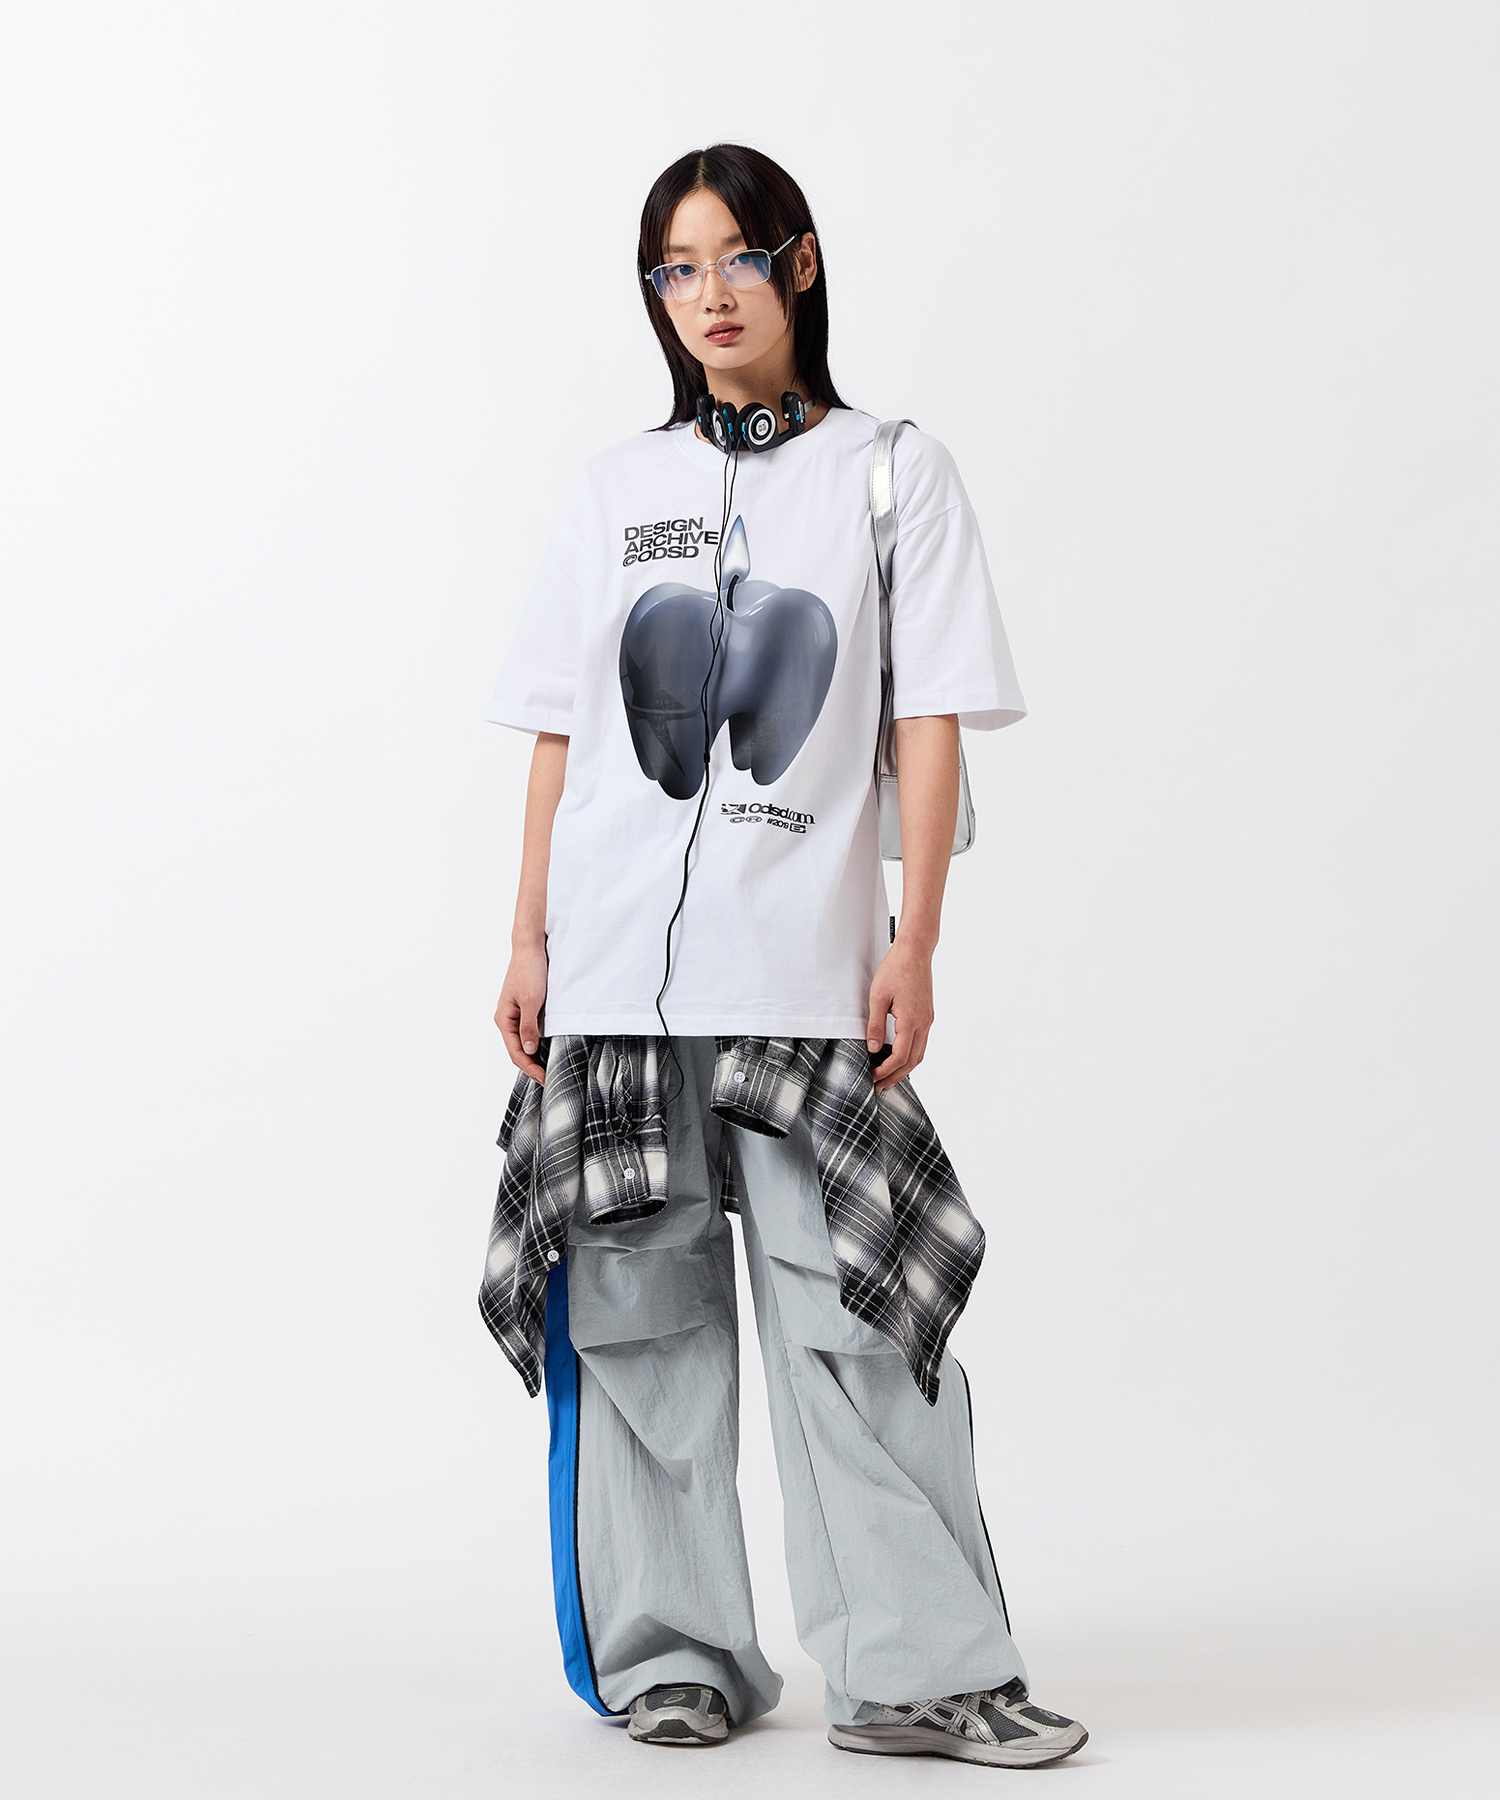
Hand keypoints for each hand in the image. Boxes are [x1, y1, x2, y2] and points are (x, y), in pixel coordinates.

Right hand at [495, 940, 548, 1083]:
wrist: (531, 948)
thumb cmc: (529, 971)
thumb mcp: (532, 1001)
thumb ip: (529, 1027)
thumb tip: (529, 1050)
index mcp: (504, 1019)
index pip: (515, 1052)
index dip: (530, 1068)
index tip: (544, 1078)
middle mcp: (506, 1019)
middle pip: (518, 1050)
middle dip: (531, 1065)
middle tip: (548, 1078)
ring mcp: (515, 1013)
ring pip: (523, 1041)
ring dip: (534, 1055)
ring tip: (548, 1067)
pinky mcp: (524, 1007)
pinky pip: (528, 1030)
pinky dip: (537, 1042)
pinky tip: (547, 1047)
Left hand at [865, 938, 934, 1092]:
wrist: (915, 950)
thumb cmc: (896, 969)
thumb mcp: (878, 996)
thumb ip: (875, 1025)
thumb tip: (873, 1048)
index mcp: (912, 1020)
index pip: (901, 1056)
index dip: (886, 1071)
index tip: (873, 1077)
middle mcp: (924, 1023)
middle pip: (913, 1061)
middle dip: (895, 1077)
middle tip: (879, 1087)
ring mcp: (928, 1020)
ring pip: (920, 1054)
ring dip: (904, 1069)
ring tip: (888, 1078)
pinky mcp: (927, 1015)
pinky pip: (921, 1043)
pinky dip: (910, 1056)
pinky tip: (899, 1058)